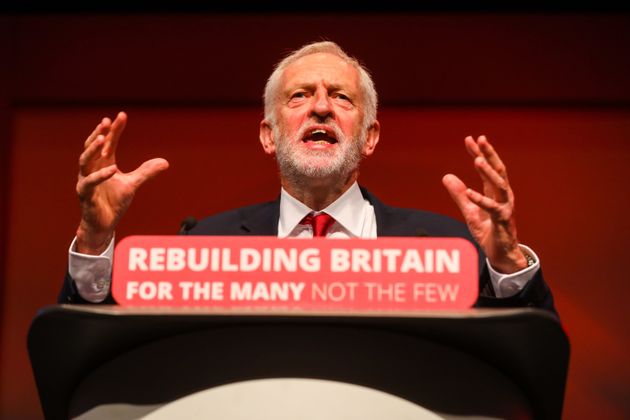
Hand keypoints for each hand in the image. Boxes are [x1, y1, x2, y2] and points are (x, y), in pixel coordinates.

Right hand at [75, 112, 168, 253]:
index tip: (122, 115)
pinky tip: (112, 169)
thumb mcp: (133, 184)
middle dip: (100, 133)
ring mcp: (86, 180)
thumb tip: (165, 162)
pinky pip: (90, 182)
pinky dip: (100, 176)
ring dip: (93, 149)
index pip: (109, 142)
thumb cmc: (113, 202)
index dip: (115, 130)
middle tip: (107, 121)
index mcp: (103, 163)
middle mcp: (92, 168)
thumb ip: (146, 172)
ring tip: (103, 138)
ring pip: (85, 160)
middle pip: (94, 147)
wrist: (103, 224)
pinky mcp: (85, 194)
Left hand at [442, 135, 527, 273]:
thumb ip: (459, 195)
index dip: (479, 153)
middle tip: (481, 139)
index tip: (470, 139)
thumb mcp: (470, 211)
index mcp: (495, 192)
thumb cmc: (489, 232)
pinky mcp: (502, 221)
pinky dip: (480, 200)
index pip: (488, 168)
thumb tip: (446, 176)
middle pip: (498, 170)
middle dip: (489, 154)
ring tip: (477, 159)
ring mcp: (505, 208)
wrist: (501, 254)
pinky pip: (492, 208)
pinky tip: (469, 192)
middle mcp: (503, 197)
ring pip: (500, 185)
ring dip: (488, 172)